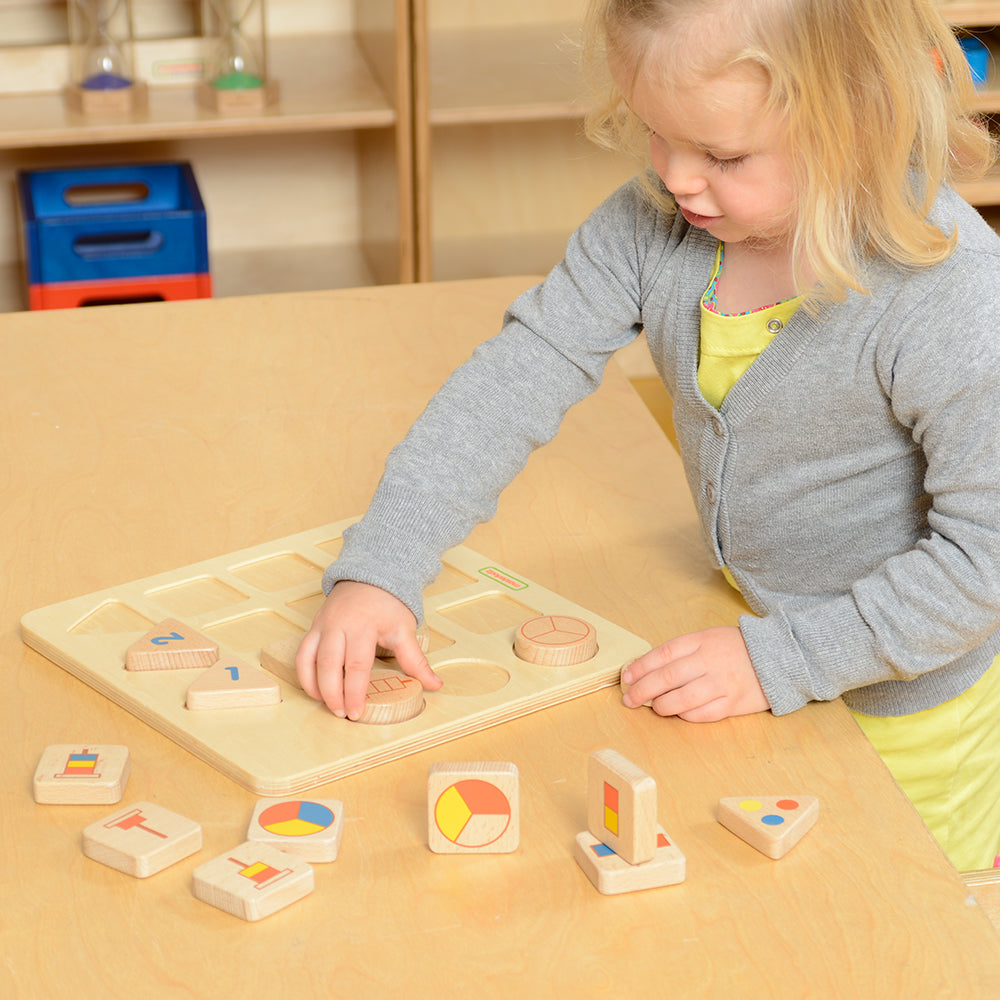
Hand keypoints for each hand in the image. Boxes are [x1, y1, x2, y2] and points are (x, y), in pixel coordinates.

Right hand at [295, 580, 441, 719]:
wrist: (371, 575)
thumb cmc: (389, 603)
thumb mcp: (404, 629)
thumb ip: (415, 660)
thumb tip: (435, 684)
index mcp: (363, 626)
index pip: (356, 665)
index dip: (355, 692)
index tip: (357, 712)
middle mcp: (338, 625)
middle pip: (329, 665)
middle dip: (333, 694)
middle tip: (343, 714)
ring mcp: (322, 625)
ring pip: (309, 660)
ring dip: (315, 687)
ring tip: (327, 705)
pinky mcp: (313, 626)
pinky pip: (302, 653)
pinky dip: (304, 674)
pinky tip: (315, 690)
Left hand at [620, 626, 768, 721]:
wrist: (779, 656)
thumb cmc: (736, 648)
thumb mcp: (708, 637)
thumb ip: (682, 651)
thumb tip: (647, 669)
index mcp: (701, 641)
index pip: (663, 654)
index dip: (641, 667)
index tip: (627, 677)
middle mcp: (710, 661)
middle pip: (667, 677)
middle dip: (642, 690)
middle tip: (629, 699)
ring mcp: (722, 683)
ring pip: (682, 698)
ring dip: (661, 706)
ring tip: (653, 708)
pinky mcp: (734, 703)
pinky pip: (703, 714)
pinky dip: (686, 715)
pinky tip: (677, 714)